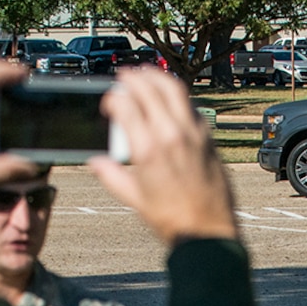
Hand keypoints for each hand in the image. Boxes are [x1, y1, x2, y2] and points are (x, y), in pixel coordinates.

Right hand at [89, 69, 236, 241]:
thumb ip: (112, 176)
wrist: (208, 231)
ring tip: (146, 75)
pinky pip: (190, 105)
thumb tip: (97, 162)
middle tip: (124, 76)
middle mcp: (171, 135)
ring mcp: (193, 133)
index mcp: (148, 150)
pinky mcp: (207, 137)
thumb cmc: (172, 219)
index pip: (126, 105)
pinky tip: (170, 97)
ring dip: (157, 77)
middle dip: (133, 78)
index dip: (113, 98)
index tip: (109, 102)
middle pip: (149, 89)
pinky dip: (177, 95)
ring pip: (174, 90)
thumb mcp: (135, 199)